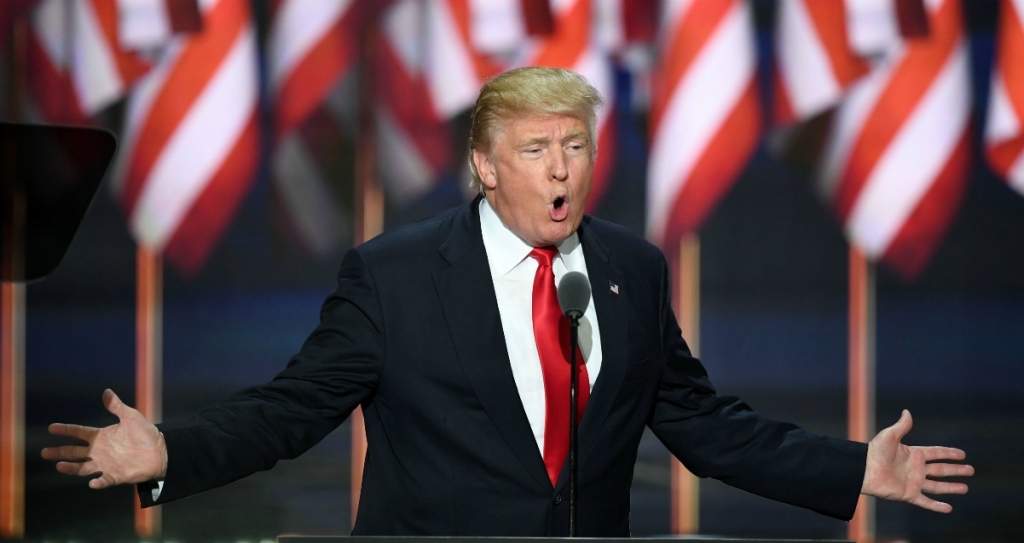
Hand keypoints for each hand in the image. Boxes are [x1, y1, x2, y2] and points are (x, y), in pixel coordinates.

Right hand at [41, 389, 167, 488]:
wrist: (160, 451)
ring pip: (82, 468)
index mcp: (101, 437)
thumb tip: (106, 391)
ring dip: (71, 468)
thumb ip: (117, 406)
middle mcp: (99, 451)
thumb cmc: (145, 433)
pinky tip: (92, 482)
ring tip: (59, 465)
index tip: (51, 428)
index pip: (79, 433)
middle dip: (59, 452)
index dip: (66, 430)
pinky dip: (98, 483)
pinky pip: (103, 481)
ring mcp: (105, 465)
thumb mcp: (131, 417)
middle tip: (44, 452)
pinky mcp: (115, 476)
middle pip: (74, 452)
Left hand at [861, 410, 973, 511]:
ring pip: (937, 486)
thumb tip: (907, 411)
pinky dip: (937, 506)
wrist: (864, 470)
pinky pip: (926, 501)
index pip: (936, 453)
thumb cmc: (875, 452)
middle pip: (940, 469)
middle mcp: (915, 469)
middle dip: (956, 470)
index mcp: (913, 454)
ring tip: (965, 488)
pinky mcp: (908, 494)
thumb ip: (902, 426)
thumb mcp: (890, 436)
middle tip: (971, 470)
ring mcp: (913, 482)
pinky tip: (949, 508)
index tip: (963, 454)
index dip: (949, 453)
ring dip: (951, 487)